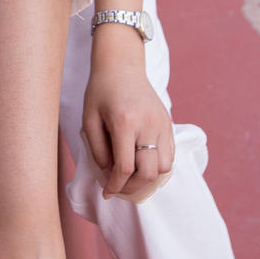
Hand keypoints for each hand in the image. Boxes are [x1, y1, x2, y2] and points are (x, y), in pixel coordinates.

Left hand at [82, 48, 174, 202]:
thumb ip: (98, 150)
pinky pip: (170, 155)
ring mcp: (162, 124)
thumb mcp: (89, 120)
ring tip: (131, 176)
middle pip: (148, 173)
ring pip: (164, 167)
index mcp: (125, 122)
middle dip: (132, 187)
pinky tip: (142, 162)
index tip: (107, 193)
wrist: (121, 66)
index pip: (125, 168)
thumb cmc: (101, 92)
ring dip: (147, 177)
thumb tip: (109, 174)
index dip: (115, 186)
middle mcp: (148, 124)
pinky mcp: (169, 123)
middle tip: (119, 188)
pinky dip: (158, 165)